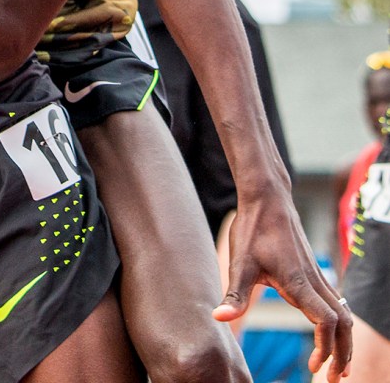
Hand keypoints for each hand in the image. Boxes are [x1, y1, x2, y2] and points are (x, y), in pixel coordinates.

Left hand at [213, 191, 351, 380]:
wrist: (267, 198)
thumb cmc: (252, 229)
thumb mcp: (240, 263)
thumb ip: (235, 294)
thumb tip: (218, 319)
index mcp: (299, 283)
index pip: (327, 323)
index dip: (325, 348)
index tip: (314, 366)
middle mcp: (314, 280)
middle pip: (343, 324)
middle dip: (342, 353)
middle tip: (335, 378)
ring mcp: (317, 275)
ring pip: (344, 312)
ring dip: (344, 340)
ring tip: (338, 364)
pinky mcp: (313, 270)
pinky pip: (336, 301)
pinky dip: (340, 323)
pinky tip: (330, 332)